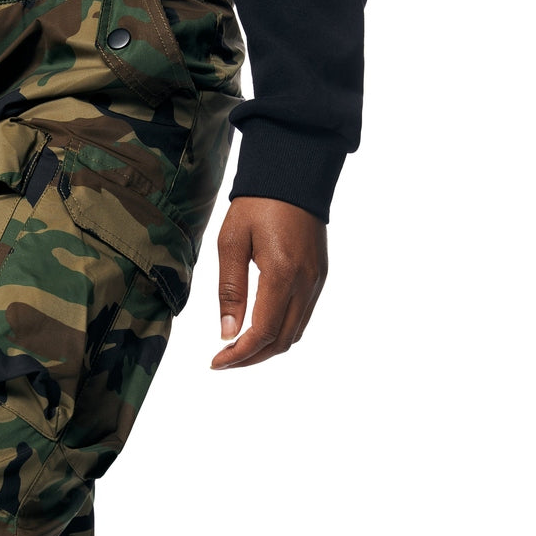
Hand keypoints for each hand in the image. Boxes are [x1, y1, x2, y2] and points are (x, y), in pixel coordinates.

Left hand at [211, 196, 327, 368]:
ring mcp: (317, 281)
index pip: (263, 332)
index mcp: (283, 274)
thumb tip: (227, 333)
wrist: (294, 173)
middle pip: (282, 341)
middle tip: (223, 361)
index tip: (216, 362)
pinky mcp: (319, 276)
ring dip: (266, 348)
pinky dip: (280, 332)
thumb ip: (230, 290)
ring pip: (295, 333)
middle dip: (251, 358)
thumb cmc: (257, 204)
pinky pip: (302, 317)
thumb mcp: (231, 243)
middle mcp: (306, 283)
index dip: (239, 354)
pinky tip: (258, 329)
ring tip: (237, 349)